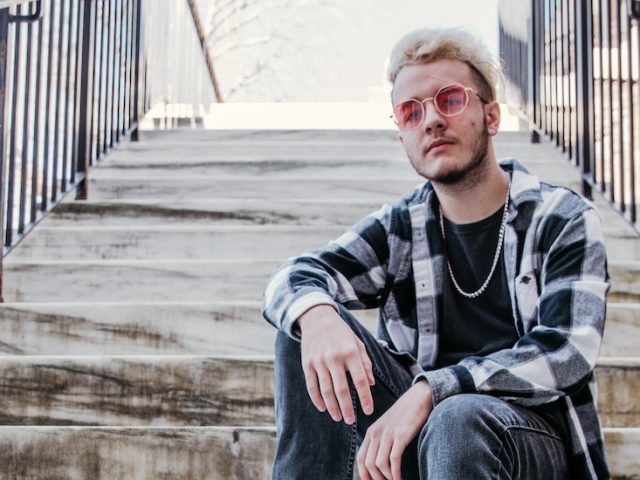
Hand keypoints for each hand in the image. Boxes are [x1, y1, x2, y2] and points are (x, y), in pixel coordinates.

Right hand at [298, 305, 375, 424]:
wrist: (317, 319)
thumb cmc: (342, 333)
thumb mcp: (358, 343)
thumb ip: (365, 363)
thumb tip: (371, 383)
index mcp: (350, 352)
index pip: (360, 381)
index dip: (365, 398)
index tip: (368, 411)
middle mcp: (334, 358)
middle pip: (342, 390)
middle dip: (347, 408)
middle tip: (351, 420)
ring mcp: (319, 362)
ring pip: (326, 391)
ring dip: (333, 407)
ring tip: (338, 417)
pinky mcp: (307, 364)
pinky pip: (312, 386)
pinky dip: (317, 399)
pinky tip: (323, 408)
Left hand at [356, 381, 432, 479]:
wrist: (418, 398)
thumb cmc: (405, 416)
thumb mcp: (387, 427)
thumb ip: (381, 441)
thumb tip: (379, 463)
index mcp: (371, 432)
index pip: (360, 459)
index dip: (364, 475)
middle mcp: (376, 433)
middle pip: (368, 464)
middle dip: (376, 479)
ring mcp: (388, 434)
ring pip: (379, 464)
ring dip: (387, 478)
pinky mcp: (401, 435)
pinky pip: (394, 459)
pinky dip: (396, 473)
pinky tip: (400, 478)